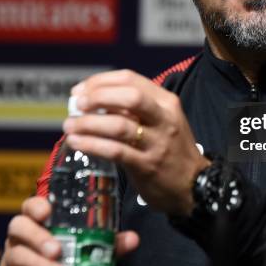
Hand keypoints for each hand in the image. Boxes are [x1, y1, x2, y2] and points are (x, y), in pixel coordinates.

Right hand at [0, 196, 138, 265]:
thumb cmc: (66, 259)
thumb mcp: (87, 248)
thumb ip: (108, 243)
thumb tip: (133, 239)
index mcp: (38, 221)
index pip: (30, 206)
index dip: (36, 206)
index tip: (47, 211)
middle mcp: (21, 237)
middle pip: (20, 228)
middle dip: (38, 237)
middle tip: (57, 250)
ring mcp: (11, 259)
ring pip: (18, 256)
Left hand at [64, 69, 209, 215]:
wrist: (195, 186)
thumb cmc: (172, 150)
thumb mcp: (162, 121)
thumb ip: (135, 110)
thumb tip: (93, 102)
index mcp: (166, 102)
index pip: (130, 79)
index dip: (100, 81)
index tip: (80, 90)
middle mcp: (164, 118)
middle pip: (130, 96)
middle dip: (98, 97)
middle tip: (77, 104)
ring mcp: (157, 142)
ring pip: (119, 125)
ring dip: (88, 123)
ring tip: (70, 126)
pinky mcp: (147, 165)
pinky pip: (115, 151)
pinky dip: (92, 144)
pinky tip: (77, 142)